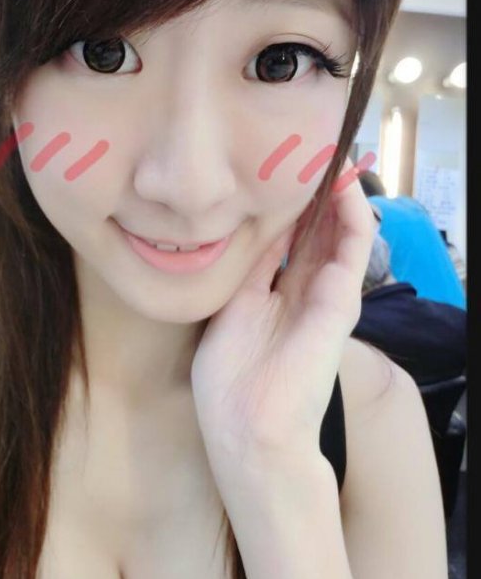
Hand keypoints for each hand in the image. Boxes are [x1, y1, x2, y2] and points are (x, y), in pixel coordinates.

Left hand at [191, 158, 375, 483]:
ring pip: (335, 230)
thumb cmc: (228, 383)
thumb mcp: (226, 312)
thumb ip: (242, 274)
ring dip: (333, 192)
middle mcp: (301, 291)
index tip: (270, 166)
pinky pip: (352, 246)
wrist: (248, 431)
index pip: (281, 238)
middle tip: (305, 147)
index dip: (278, 205)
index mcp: (271, 295)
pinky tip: (339, 182)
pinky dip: (349, 212)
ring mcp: (324, 295)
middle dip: (307, 191)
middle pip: (310, 229)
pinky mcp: (340, 301)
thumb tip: (238, 230)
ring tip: (327, 151)